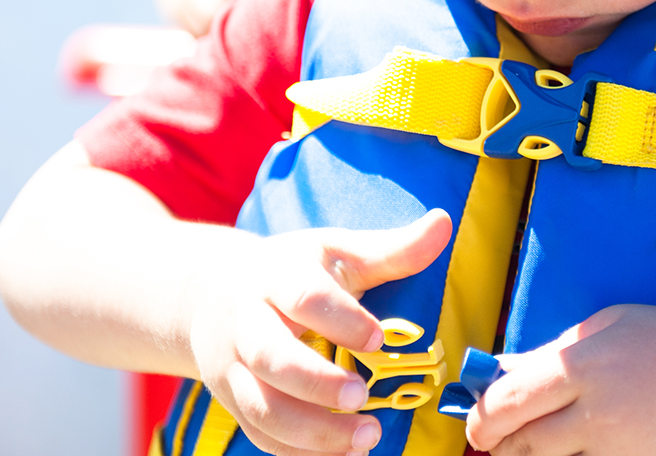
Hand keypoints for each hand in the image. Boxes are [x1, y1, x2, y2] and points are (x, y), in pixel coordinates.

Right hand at [186, 209, 452, 455]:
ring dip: (312, 432)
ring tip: (367, 438)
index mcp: (273, 276)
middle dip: (316, 382)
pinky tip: (345, 455)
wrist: (212, 293)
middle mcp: (245, 323)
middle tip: (362, 397)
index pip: (302, 296)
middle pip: (271, 357)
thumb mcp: (336, 251)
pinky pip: (262, 435)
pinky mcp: (234, 402)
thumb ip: (391, 248)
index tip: (378, 339)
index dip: (340, 318)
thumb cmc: (290, 269)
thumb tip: (444, 223)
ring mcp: (233, 367)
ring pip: (262, 408)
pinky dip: (300, 453)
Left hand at [466, 304, 655, 455]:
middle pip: (521, 441)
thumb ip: (557, 349)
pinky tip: (574, 452)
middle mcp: (598, 411)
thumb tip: (504, 369)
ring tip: (527, 447)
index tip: (476, 418)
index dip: (484, 413)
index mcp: (587, 364)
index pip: (511, 397)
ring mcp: (617, 451)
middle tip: (488, 441)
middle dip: (496, 443)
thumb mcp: (619, 327)